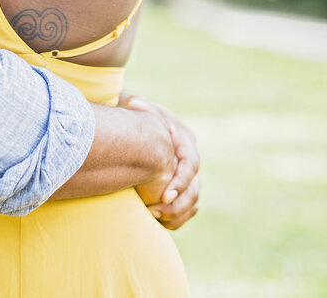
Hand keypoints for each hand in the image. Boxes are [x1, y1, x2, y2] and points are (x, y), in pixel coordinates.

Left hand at [122, 93, 200, 229]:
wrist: (132, 122)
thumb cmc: (132, 113)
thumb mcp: (136, 105)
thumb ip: (138, 107)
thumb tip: (134, 103)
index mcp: (184, 139)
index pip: (191, 164)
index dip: (180, 181)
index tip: (164, 195)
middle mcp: (189, 156)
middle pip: (194, 187)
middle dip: (177, 203)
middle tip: (156, 212)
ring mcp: (186, 172)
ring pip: (192, 200)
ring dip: (176, 212)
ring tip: (153, 218)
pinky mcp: (179, 184)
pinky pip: (185, 207)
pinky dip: (175, 217)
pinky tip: (158, 222)